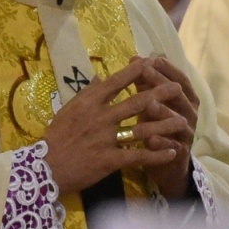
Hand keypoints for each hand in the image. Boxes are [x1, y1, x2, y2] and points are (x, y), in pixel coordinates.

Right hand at [41, 58, 191, 196]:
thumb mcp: (68, 110)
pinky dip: (156, 155)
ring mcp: (106, 139)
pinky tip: (171, 152)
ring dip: (164, 125)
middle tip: (177, 88)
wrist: (46, 167)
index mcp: (89, 102)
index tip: (152, 61)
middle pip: (136, 103)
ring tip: (183, 121)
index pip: (116, 82)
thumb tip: (99, 77)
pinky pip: (137, 156)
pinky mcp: (109, 160)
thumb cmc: (56, 137)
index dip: (136, 71)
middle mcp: (100, 118)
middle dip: (159, 94)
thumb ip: (86, 94)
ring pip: (141, 129)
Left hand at [129, 57, 199, 198]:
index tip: (148, 58)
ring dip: (164, 112)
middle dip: (161, 82)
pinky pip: (174, 148)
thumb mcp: (152, 102)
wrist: (167, 164)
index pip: (179, 77)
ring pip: (178, 121)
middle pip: (179, 95)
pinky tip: (151, 139)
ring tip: (149, 104)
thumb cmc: (156, 126)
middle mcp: (190, 113)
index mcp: (185, 98)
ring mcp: (187, 133)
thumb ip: (146, 84)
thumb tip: (134, 59)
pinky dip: (163, 143)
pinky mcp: (181, 154)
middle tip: (144, 72)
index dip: (165, 67)